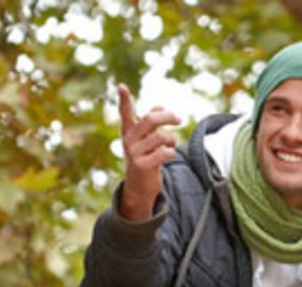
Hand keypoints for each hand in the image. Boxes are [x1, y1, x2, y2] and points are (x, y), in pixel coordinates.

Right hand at [116, 84, 180, 221]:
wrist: (139, 187)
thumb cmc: (145, 158)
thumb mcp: (147, 140)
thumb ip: (152, 124)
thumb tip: (160, 106)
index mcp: (129, 131)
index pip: (125, 112)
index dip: (124, 99)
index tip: (121, 85)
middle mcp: (128, 140)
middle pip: (150, 119)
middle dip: (168, 117)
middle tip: (179, 119)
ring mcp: (134, 153)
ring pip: (160, 137)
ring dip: (171, 140)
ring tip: (171, 145)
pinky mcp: (142, 165)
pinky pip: (164, 153)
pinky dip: (170, 153)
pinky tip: (167, 156)